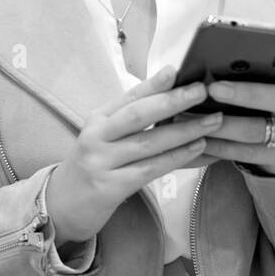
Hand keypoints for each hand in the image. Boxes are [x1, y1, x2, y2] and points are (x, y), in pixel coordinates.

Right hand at [46, 65, 223, 244]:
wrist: (62, 205)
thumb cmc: (93, 166)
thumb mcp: (104, 137)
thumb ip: (130, 120)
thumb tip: (172, 98)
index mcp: (97, 119)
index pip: (129, 96)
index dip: (153, 83)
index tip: (177, 70)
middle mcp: (96, 137)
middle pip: (138, 115)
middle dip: (173, 101)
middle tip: (201, 91)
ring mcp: (101, 162)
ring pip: (148, 143)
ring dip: (184, 131)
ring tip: (212, 121)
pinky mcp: (109, 188)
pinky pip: (150, 169)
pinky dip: (176, 158)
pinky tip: (197, 149)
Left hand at [196, 43, 274, 174]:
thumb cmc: (270, 98)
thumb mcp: (274, 78)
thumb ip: (260, 65)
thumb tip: (218, 56)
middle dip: (247, 94)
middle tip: (214, 88)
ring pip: (257, 129)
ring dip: (222, 124)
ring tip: (193, 117)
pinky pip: (247, 153)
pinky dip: (220, 146)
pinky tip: (200, 139)